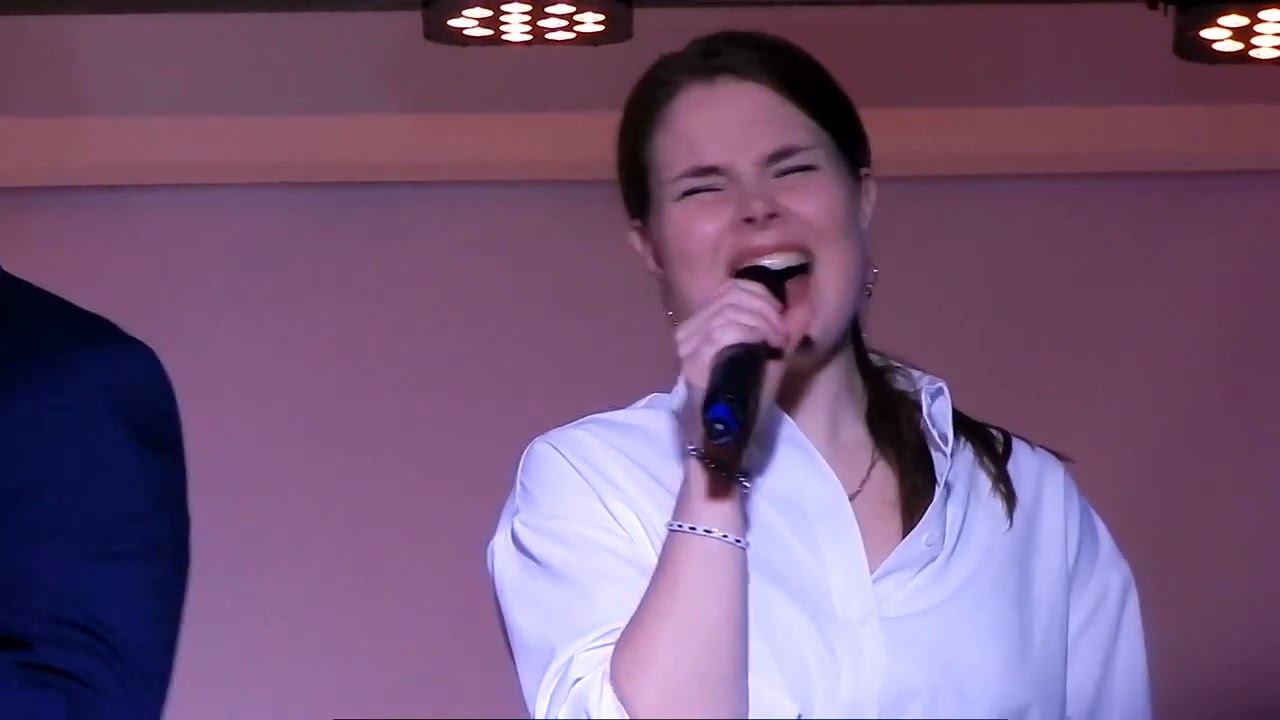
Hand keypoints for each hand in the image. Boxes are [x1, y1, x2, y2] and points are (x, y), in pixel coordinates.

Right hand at [672, 279, 810, 450]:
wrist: (729, 439)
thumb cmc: (748, 399)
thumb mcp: (768, 355)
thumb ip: (780, 325)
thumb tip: (798, 293)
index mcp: (703, 326)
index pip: (730, 288)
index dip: (761, 295)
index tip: (780, 317)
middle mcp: (689, 332)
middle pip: (731, 295)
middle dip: (766, 308)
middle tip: (781, 332)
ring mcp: (688, 346)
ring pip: (729, 311)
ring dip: (762, 321)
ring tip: (776, 341)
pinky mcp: (693, 361)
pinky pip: (724, 331)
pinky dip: (752, 332)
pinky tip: (767, 346)